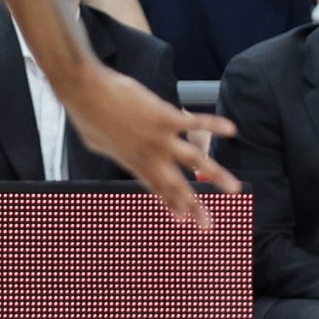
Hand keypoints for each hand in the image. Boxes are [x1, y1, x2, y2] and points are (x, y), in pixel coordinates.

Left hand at [53, 62, 236, 223]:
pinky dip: (213, 125)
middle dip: (193, 207)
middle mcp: (149, 156)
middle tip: (208, 225)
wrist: (84, 93)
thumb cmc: (87, 114)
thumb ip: (113, 149)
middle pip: (176, 186)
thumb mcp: (97, 142)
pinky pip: (194, 123)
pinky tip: (231, 130)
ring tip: (234, 188)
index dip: (171, 204)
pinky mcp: (164, 117)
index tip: (183, 219)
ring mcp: (158, 138)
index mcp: (133, 162)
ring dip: (216, 175)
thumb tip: (115, 149)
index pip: (156, 188)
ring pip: (194, 160)